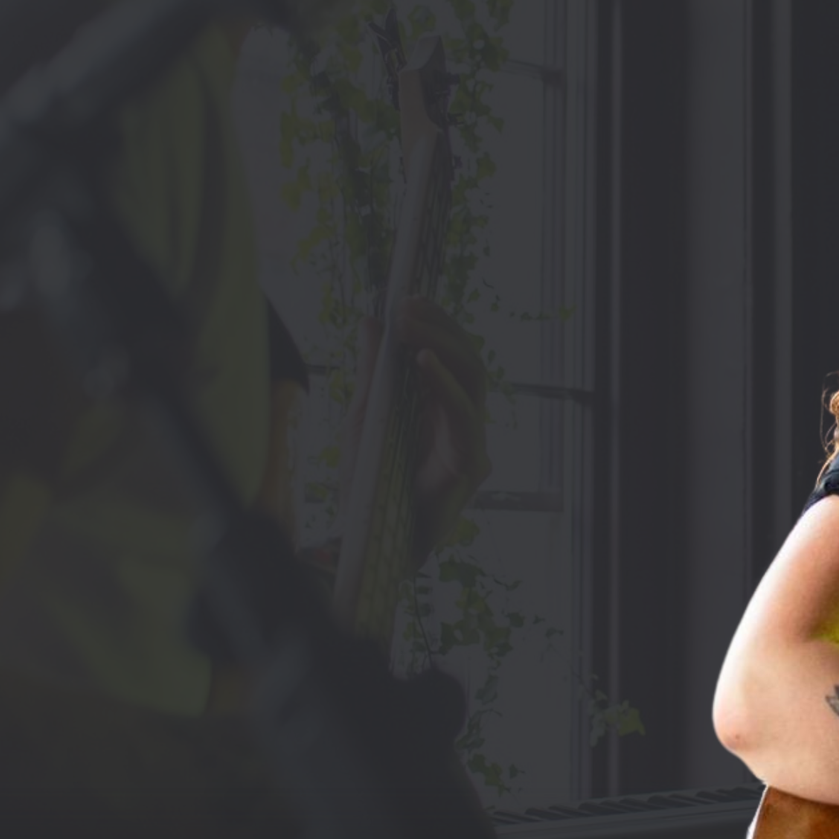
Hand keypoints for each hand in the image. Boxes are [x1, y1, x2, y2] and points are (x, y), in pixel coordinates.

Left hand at [391, 296, 490, 557]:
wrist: (367, 540)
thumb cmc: (370, 485)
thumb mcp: (365, 416)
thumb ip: (373, 373)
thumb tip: (370, 323)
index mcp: (442, 410)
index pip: (452, 356)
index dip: (436, 324)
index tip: (407, 298)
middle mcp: (463, 423)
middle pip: (468, 360)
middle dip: (440, 327)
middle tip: (408, 306)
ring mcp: (471, 443)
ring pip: (473, 379)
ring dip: (441, 345)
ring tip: (410, 324)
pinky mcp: (469, 465)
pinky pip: (464, 416)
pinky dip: (445, 385)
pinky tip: (422, 362)